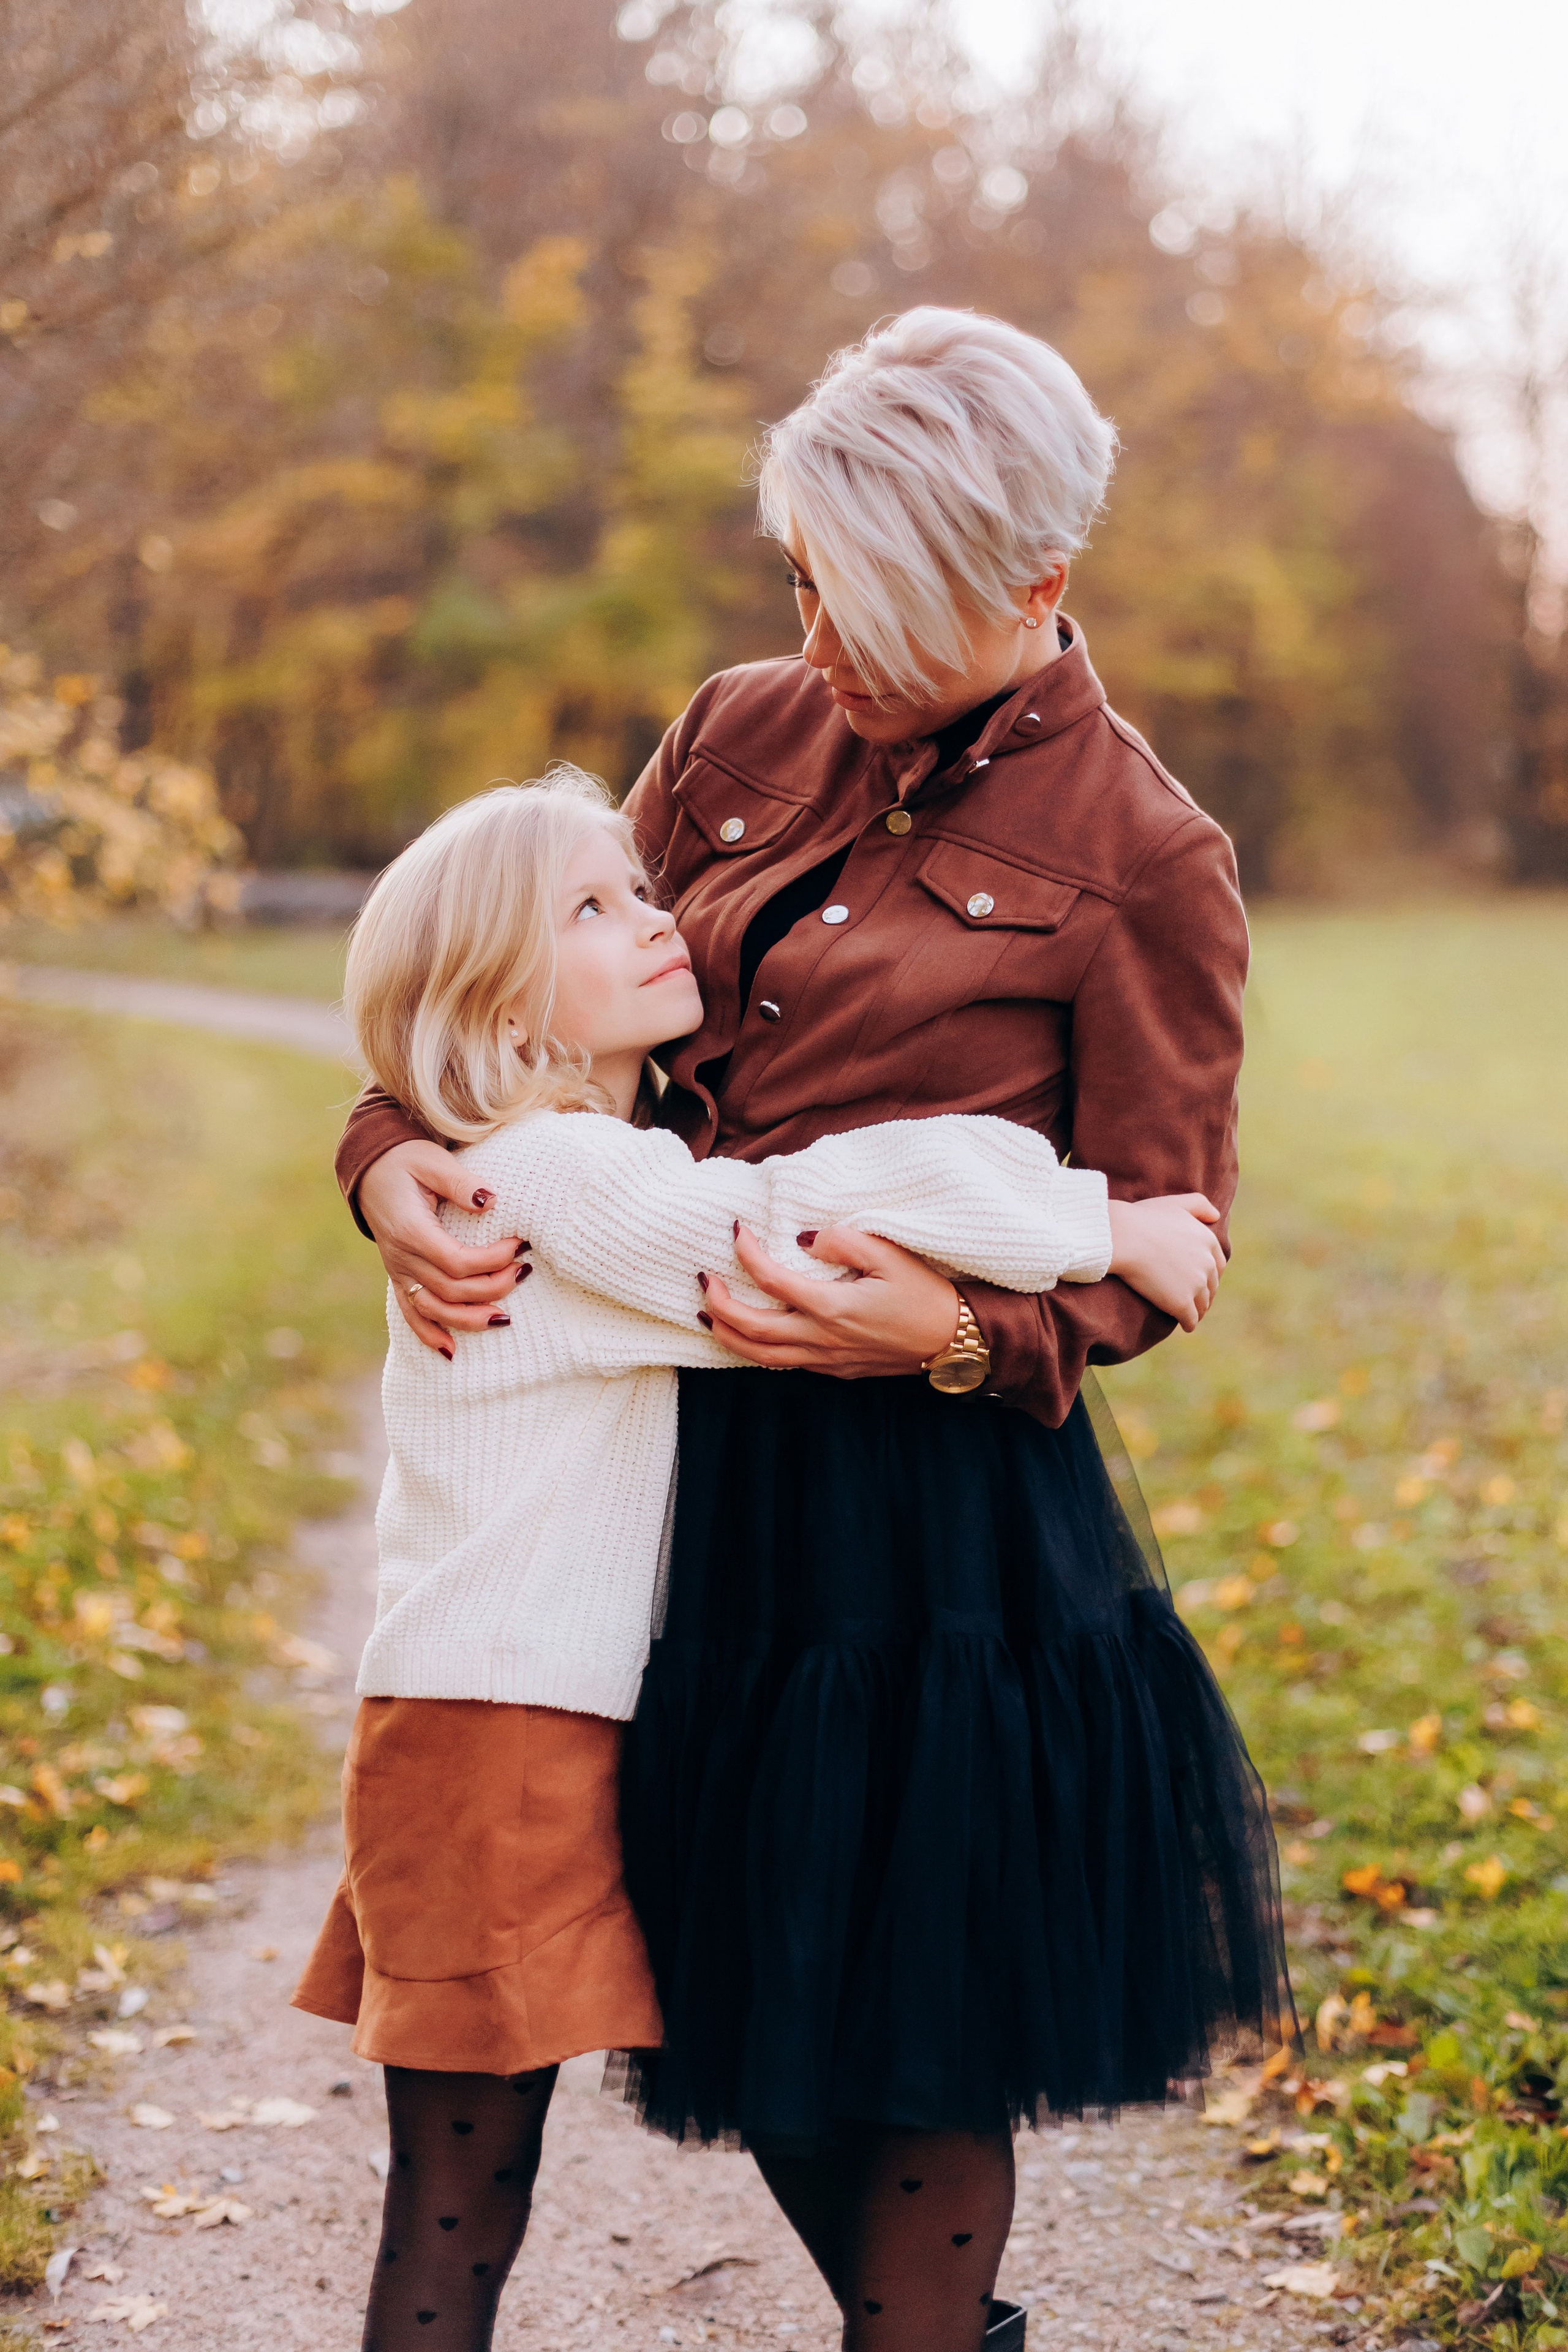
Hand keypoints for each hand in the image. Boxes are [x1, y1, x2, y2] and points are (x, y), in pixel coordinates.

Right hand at [358, 1140, 527, 1356]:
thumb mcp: (432, 1161)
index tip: (519, 1246)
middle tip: (525, 1272)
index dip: (492, 1261)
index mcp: (411, 1231)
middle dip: (493, 1288)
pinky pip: (411, 1314)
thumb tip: (491, 1201)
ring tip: (505, 1319)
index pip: (457, 1261)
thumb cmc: (406, 1161)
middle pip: (451, 1290)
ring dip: (470, 1320)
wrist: (371, 1169)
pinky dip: (430, 1336)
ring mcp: (398, 1272)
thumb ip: (460, 1183)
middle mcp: (402, 1258)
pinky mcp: (398, 1278)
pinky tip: (452, 1353)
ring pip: (435, 1310)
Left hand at [698, 1225, 961, 1377]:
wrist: (955, 1342)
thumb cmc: (925, 1294)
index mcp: (834, 1308)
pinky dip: (755, 1350)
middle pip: (752, 1330)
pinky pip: (784, 1365)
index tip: (735, 1230)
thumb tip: (803, 1240)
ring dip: (727, 1336)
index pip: (772, 1282)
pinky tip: (747, 1334)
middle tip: (702, 1280)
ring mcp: (827, 1360)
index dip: (746, 1254)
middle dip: (718, 1305)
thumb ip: (844, 1242)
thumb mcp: (891, 1255)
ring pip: (761, 1357)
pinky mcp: (835, 1370)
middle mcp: (823, 1339)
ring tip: (706, 1314)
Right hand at [1106, 1193, 1224, 1331]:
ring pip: (1203, 1304)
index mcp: (1207, 1241)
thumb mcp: (1175, 1202)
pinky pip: (1191, 1319)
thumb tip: (1216, 1215)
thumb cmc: (1143, 1218)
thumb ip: (1200, 1205)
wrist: (1123, 1238)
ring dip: (1198, 1309)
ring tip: (1189, 1313)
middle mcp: (1207, 1264)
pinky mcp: (1181, 1304)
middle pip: (1212, 1286)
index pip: (1218, 1264)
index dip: (1210, 1273)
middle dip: (1205, 1292)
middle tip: (1194, 1298)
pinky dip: (1189, 1323)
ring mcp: (1196, 1285)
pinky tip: (1184, 1325)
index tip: (1201, 1279)